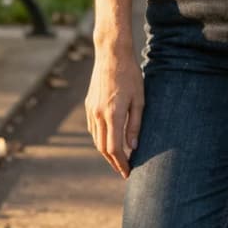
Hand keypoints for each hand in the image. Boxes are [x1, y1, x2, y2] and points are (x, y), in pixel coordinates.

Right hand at [85, 46, 143, 178]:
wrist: (111, 54)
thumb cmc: (130, 75)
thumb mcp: (139, 100)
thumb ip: (135, 125)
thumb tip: (133, 147)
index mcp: (113, 114)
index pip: (114, 148)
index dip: (121, 163)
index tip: (128, 172)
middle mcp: (98, 115)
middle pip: (102, 148)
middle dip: (113, 162)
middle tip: (124, 170)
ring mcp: (91, 110)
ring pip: (96, 139)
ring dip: (106, 152)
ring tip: (119, 159)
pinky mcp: (89, 104)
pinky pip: (93, 128)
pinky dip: (100, 138)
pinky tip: (110, 140)